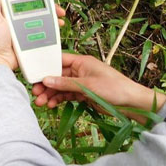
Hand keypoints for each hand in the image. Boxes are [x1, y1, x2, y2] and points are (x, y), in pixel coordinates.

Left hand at [0, 0, 65, 69]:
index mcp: (1, 8)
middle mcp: (11, 14)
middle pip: (30, 0)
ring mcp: (20, 24)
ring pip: (38, 12)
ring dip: (50, 10)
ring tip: (59, 12)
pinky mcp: (27, 34)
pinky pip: (41, 25)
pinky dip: (50, 23)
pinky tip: (57, 23)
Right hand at [31, 53, 165, 123]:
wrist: (131, 103)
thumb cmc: (113, 88)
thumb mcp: (87, 85)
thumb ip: (65, 83)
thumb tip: (46, 80)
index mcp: (82, 61)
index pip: (59, 61)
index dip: (45, 68)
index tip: (34, 76)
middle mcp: (80, 70)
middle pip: (58, 75)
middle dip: (46, 84)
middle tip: (35, 94)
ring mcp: (82, 83)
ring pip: (61, 87)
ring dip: (51, 94)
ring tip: (41, 103)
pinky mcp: (84, 94)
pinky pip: (68, 95)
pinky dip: (60, 99)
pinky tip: (52, 105)